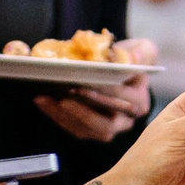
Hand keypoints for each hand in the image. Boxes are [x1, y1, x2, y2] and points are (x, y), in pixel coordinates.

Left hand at [34, 37, 157, 143]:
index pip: (124, 101)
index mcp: (139, 102)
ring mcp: (107, 130)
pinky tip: (42, 101)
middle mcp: (125, 121)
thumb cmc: (128, 63)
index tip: (90, 81)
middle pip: (106, 125)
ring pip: (87, 130)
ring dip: (65, 115)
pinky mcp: (90, 132)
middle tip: (66, 94)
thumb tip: (134, 58)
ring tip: (46, 98)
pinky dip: (56, 115)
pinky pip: (72, 128)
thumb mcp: (142, 52)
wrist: (118, 74)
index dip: (107, 93)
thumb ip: (141, 53)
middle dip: (84, 111)